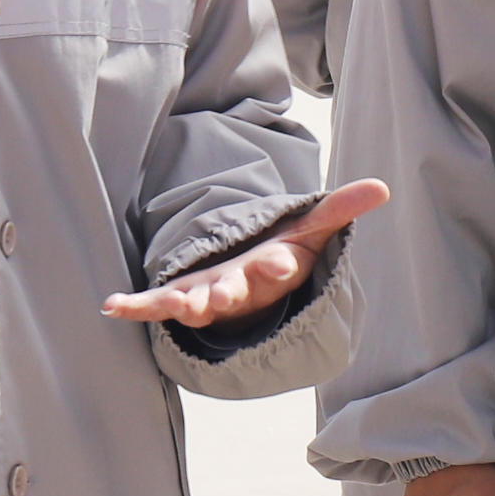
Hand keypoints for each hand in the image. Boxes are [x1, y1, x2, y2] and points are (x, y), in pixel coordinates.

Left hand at [103, 179, 386, 332]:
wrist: (251, 293)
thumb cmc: (278, 256)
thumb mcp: (310, 229)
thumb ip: (340, 209)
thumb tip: (383, 187)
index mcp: (271, 269)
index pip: (278, 265)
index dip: (279, 263)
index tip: (281, 260)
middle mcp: (239, 287)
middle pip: (234, 291)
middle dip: (226, 293)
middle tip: (217, 297)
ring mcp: (207, 297)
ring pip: (196, 304)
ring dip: (185, 306)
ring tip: (177, 307)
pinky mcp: (179, 299)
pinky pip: (154, 307)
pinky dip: (134, 308)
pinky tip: (111, 305)